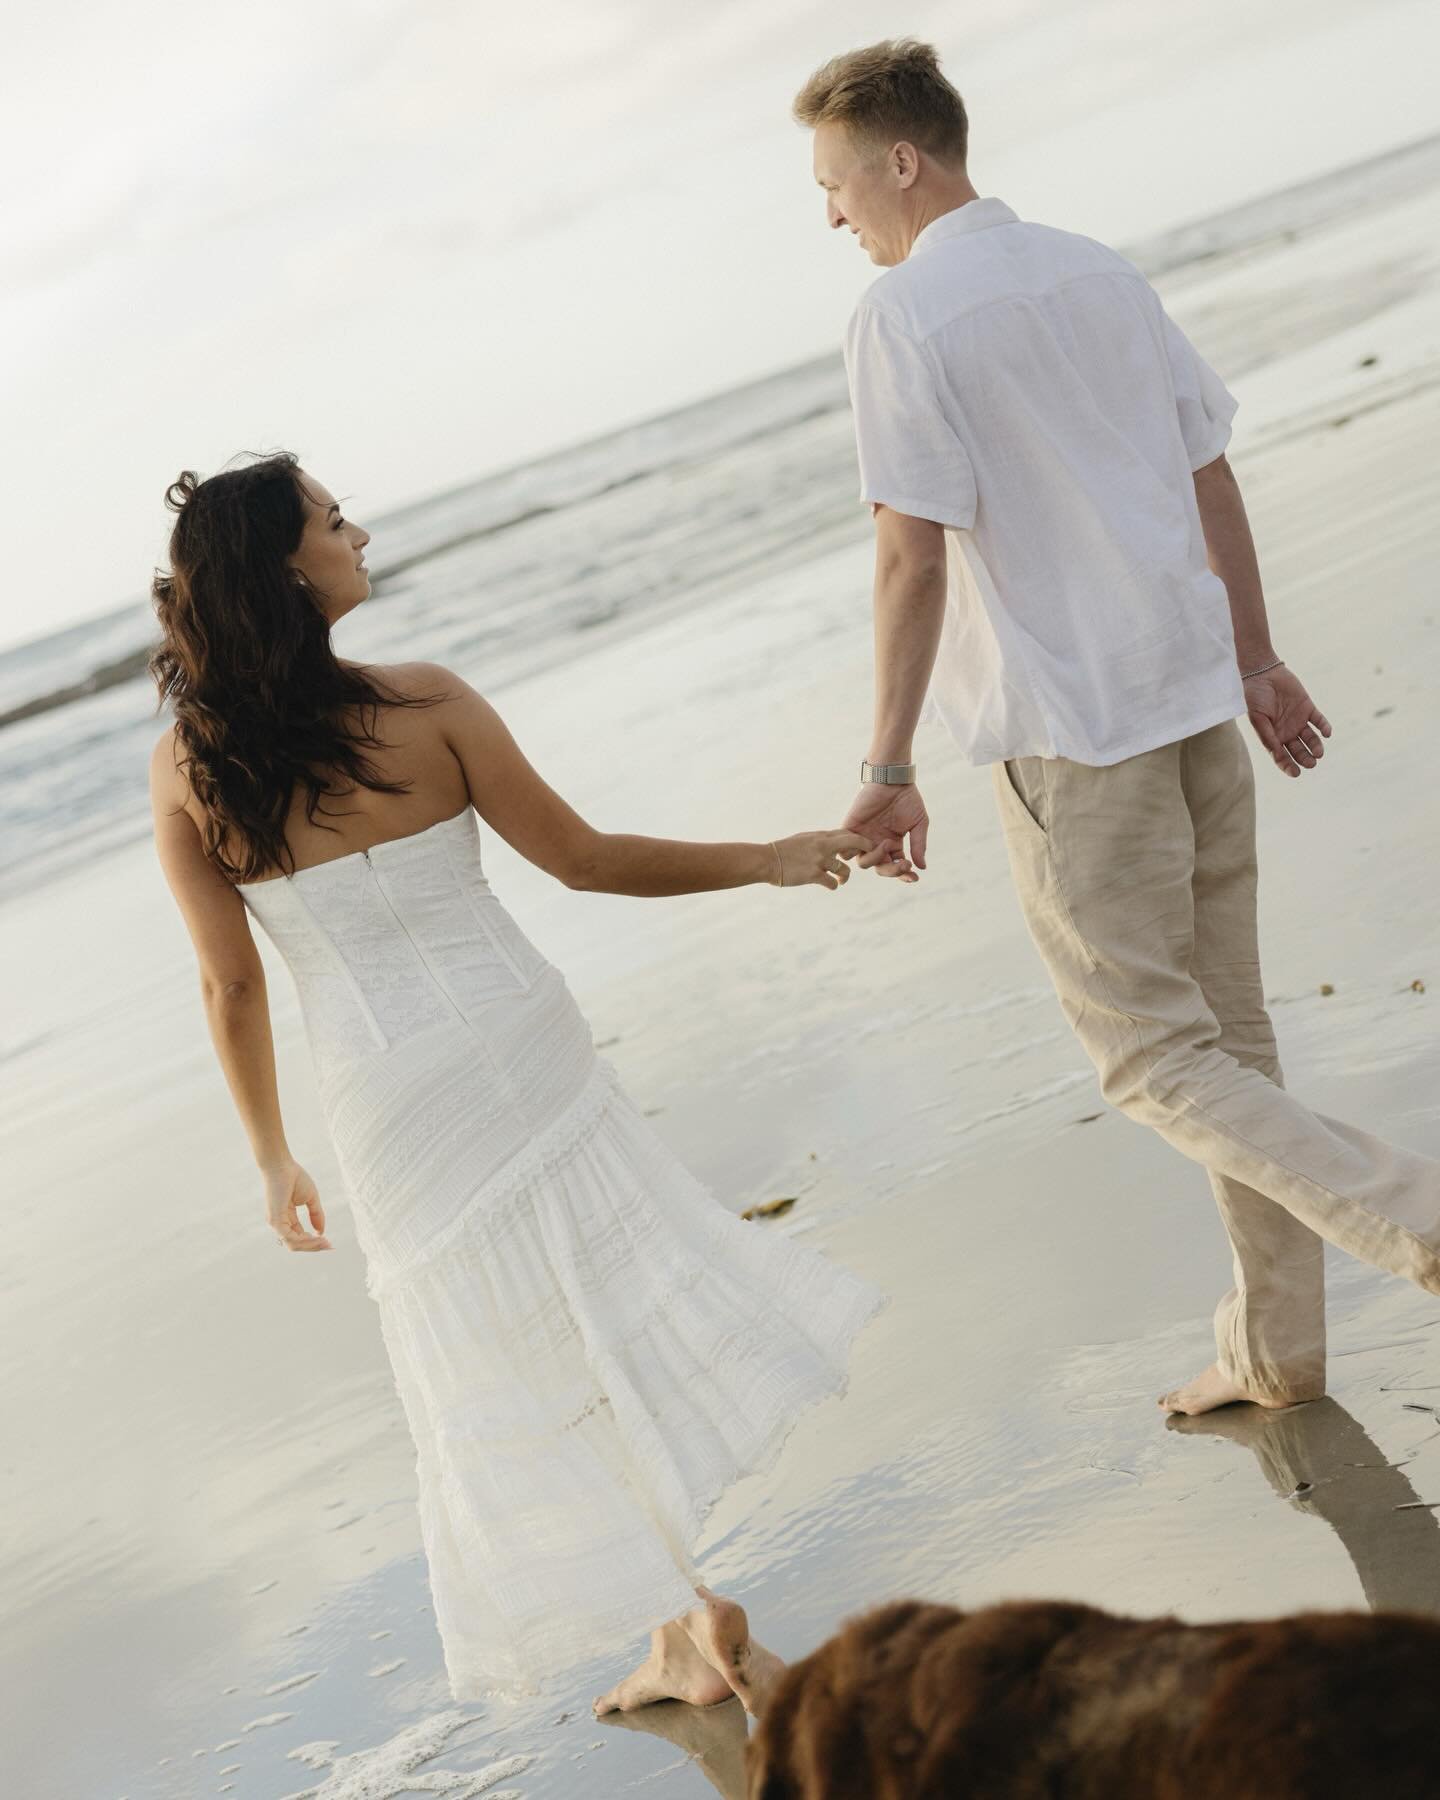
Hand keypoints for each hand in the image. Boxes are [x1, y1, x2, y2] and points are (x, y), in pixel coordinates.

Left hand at [262, 1159, 330, 1251]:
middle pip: (296, 1244)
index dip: (314, 1241)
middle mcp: (279, 1223)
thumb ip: (316, 1215)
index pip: (299, 1236)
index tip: (329, 1242)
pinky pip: (289, 1238)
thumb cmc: (294, 1177)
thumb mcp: (311, 1198)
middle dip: (313, 1247)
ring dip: (310, 1245)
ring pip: (293, 1244)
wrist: (282, 1165)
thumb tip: (321, 1232)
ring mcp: (276, 1223)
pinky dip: (303, 1240)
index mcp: (286, 1218)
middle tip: (329, 1245)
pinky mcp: (275, 1221)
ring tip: (325, 1242)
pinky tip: (316, 1237)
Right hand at [770, 830, 895, 889]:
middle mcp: (822, 845)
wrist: (767, 860)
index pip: (847, 833)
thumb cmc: (784, 850)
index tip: (864, 847)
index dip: (859, 840)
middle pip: (853, 842)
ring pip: (845, 869)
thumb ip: (819, 840)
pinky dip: (834, 885)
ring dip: (845, 876)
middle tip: (872, 855)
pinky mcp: (813, 875)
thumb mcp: (803, 839)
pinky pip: (832, 883)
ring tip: (841, 879)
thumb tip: (833, 842)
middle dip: (866, 847)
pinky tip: (831, 885)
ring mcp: (819, 860)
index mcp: (820, 836)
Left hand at [843, 783, 927, 880]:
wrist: (892, 779)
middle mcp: (876, 844)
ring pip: (862, 863)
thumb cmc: (907, 799)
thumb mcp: (918, 823)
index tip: (914, 877)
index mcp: (892, 845)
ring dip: (876, 859)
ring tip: (887, 843)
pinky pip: (846, 847)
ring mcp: (863, 838)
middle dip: (892, 871)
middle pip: (879, 868)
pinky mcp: (851, 828)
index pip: (895, 867)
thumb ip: (918, 845)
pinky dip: (854, 850)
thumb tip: (922, 867)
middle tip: (903, 864)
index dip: (903, 875)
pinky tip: (871, 843)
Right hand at [1242, 664, 1331, 776]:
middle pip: (1299, 750)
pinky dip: (1324, 727)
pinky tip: (1326, 733)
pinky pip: (1319, 720)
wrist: (1262, 673)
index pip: (1282, 756)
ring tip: (1318, 753)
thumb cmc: (1254, 697)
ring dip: (1315, 746)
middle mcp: (1286, 731)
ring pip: (1311, 738)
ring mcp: (1298, 720)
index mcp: (1273, 737)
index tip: (1296, 773)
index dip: (1288, 766)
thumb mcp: (1258, 719)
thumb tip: (1278, 756)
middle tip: (1311, 763)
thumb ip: (1268, 737)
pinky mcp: (1308, 708)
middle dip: (1305, 758)